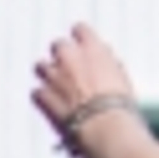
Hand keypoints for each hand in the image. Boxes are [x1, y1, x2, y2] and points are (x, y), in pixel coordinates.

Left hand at [32, 23, 140, 157]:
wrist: (105, 127)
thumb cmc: (119, 106)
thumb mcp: (122, 78)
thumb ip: (108, 64)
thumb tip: (105, 61)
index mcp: (92, 49)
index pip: (80, 29)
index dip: (81, 38)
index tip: (83, 45)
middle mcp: (69, 57)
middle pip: (58, 45)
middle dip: (62, 56)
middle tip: (71, 70)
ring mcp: (53, 75)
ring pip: (41, 66)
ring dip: (49, 74)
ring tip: (59, 89)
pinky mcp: (42, 95)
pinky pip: (37, 91)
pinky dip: (43, 97)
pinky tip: (53, 106)